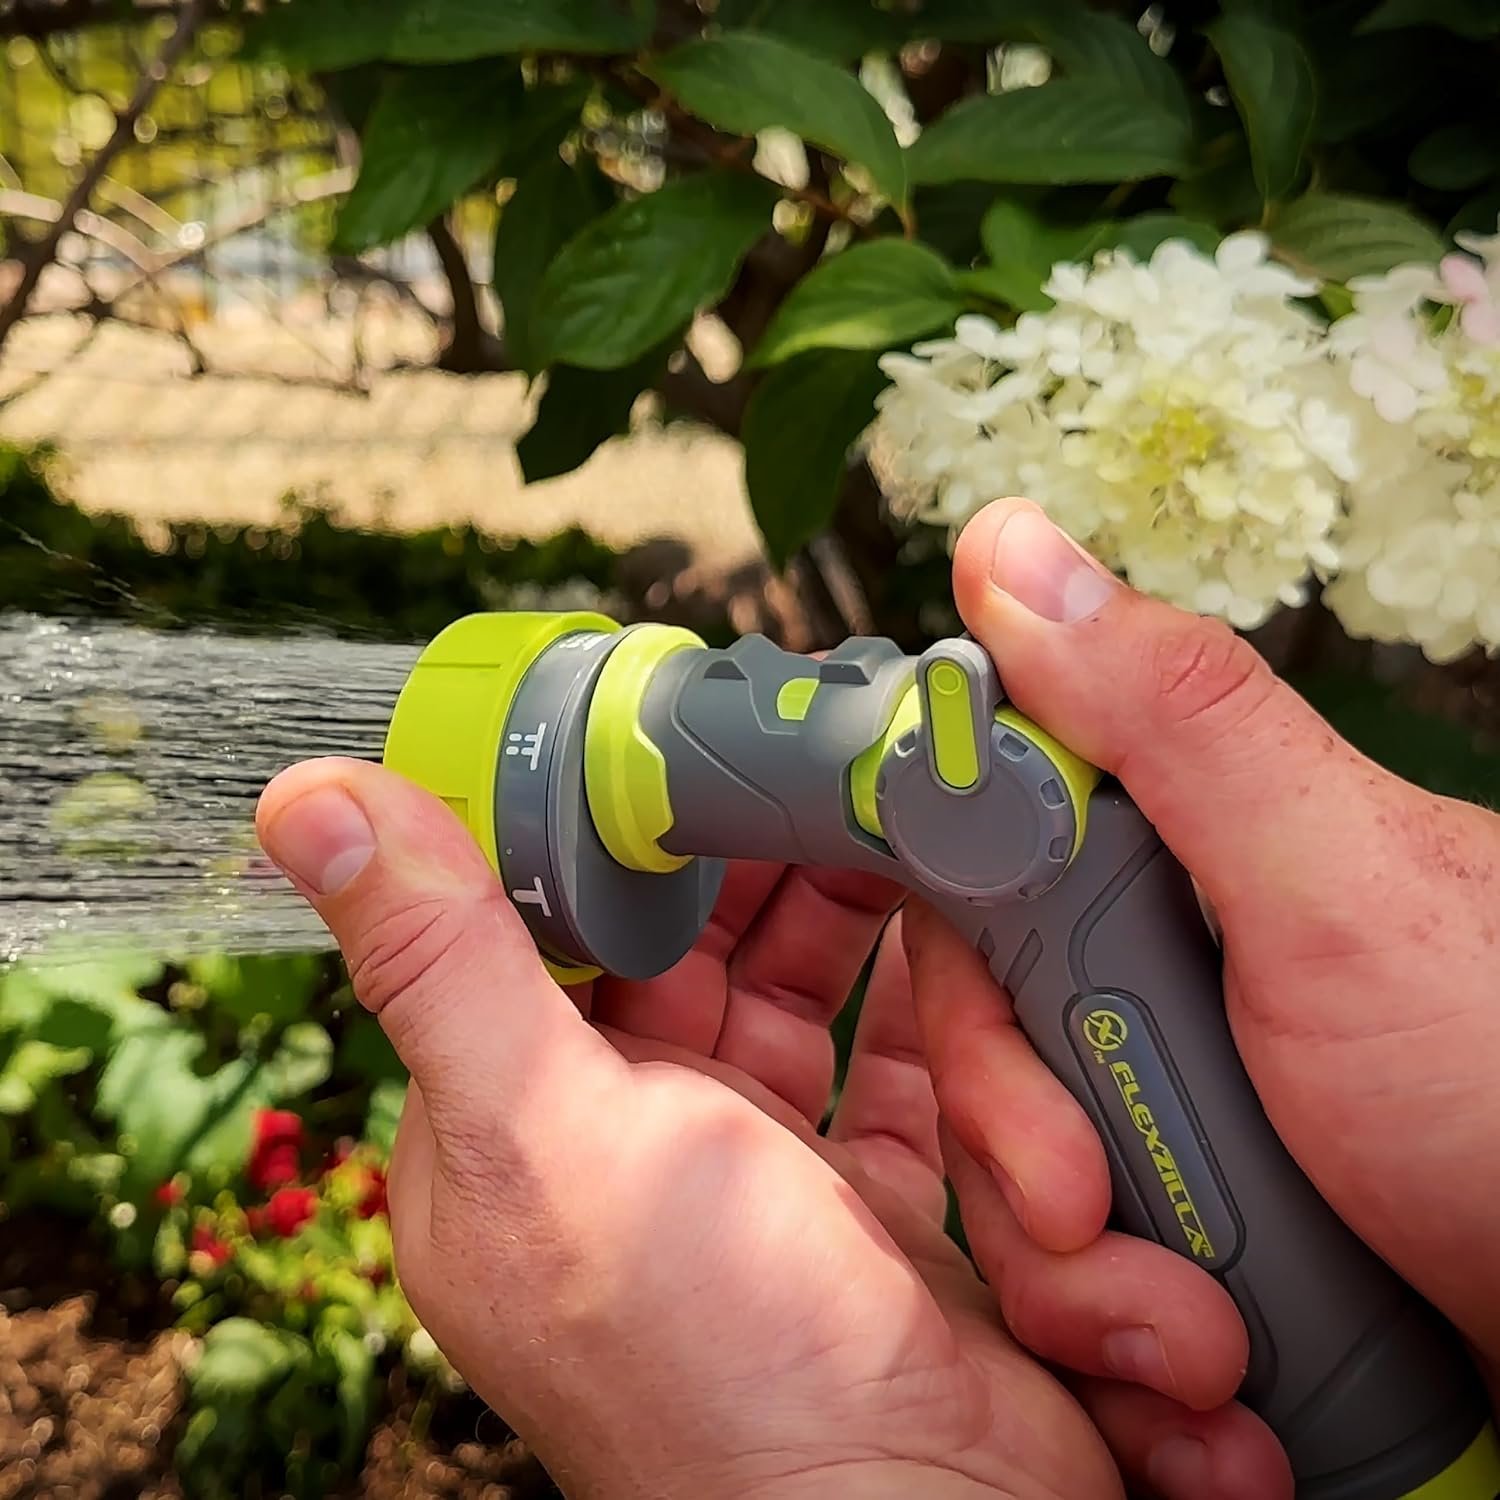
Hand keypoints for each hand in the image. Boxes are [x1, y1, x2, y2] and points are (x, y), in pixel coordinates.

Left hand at [258, 761, 1131, 1499]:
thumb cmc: (717, 1363)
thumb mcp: (548, 1135)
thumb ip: (442, 960)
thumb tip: (308, 799)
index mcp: (524, 1133)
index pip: (552, 931)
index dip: (613, 831)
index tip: (678, 730)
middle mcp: (638, 1149)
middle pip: (699, 948)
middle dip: (765, 857)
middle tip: (823, 759)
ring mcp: (764, 1176)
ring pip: (811, 993)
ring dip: (862, 922)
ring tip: (902, 828)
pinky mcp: (875, 1202)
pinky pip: (906, 1063)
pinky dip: (939, 1007)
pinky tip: (960, 940)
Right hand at [914, 495, 1499, 1481]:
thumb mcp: (1337, 889)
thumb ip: (1173, 716)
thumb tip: (1009, 546)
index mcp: (1164, 864)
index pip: (968, 890)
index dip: (963, 997)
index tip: (1019, 1096)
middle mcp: (1150, 976)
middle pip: (977, 1056)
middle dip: (1026, 1170)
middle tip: (1106, 1222)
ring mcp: (1163, 1105)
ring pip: (1010, 1182)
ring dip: (1079, 1287)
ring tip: (1203, 1351)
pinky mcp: (1176, 1216)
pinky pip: (1071, 1276)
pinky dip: (1116, 1342)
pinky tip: (1204, 1384)